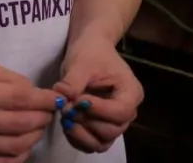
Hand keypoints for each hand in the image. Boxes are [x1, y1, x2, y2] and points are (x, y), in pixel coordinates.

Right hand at [0, 61, 62, 162]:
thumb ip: (10, 78)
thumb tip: (35, 93)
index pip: (18, 97)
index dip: (42, 99)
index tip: (55, 98)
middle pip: (20, 123)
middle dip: (42, 117)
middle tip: (49, 112)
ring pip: (16, 145)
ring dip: (36, 135)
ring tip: (39, 125)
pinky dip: (21, 154)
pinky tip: (25, 143)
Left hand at [54, 38, 142, 153]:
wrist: (88, 49)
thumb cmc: (90, 52)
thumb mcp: (81, 62)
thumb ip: (73, 81)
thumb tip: (61, 96)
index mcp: (131, 92)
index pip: (120, 111)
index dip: (98, 110)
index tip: (77, 99)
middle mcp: (127, 111)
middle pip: (112, 130)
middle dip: (87, 121)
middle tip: (67, 108)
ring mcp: (114, 122)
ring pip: (102, 141)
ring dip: (81, 133)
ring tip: (66, 116)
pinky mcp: (100, 128)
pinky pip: (92, 143)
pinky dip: (78, 138)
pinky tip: (66, 123)